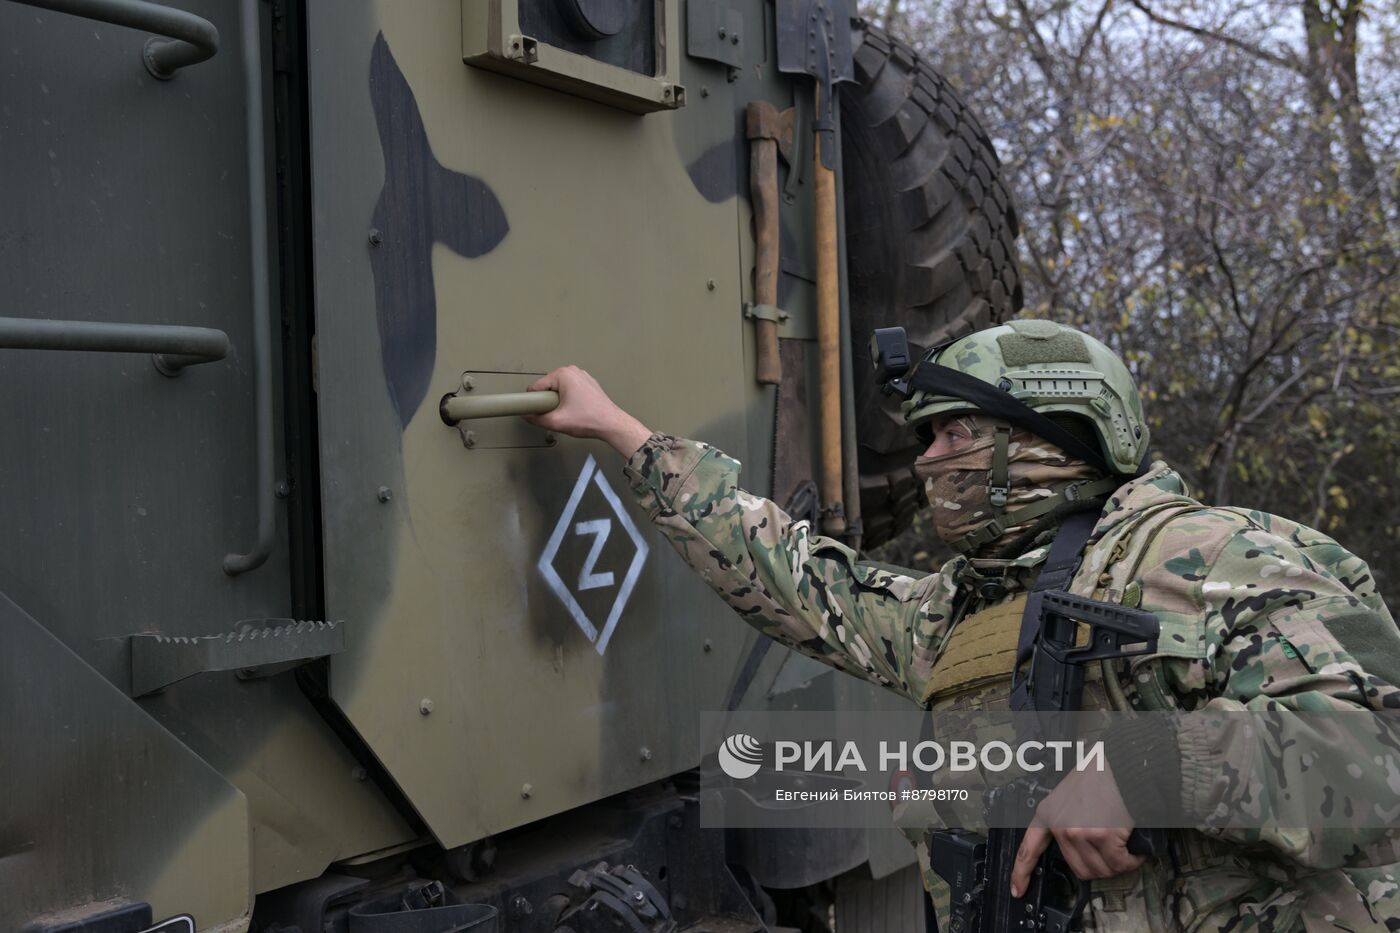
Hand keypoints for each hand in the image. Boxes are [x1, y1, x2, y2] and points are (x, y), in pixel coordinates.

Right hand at [525, 366, 652, 456]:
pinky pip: (569, 390)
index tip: (536, 412)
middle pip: (547, 387)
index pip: (537, 386)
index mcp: (563, 374)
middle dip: (548, 401)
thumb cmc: (589, 420)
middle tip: (557, 414)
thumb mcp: (556, 422)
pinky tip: (575, 410)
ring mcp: (581, 376)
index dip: (533, 401)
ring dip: (558, 401)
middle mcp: (572, 371)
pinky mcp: (587, 383)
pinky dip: (568, 400)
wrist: (611, 424)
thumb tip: (527, 416)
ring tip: (567, 413)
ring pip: (558, 389)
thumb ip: (536, 419)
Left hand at [1009, 762, 1144, 896]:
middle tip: (1113, 853)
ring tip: (1124, 847)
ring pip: (1101, 869)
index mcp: (1047, 814)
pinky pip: (1119, 863)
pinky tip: (1133, 850)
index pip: (1029, 848)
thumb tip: (1080, 853)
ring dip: (1118, 864)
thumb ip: (1066, 822)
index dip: (1021, 872)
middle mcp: (1060, 826)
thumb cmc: (1098, 777)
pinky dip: (1131, 860)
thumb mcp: (1067, 796)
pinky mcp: (1102, 835)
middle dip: (1100, 866)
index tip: (1017, 889)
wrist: (1118, 764)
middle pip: (1079, 869)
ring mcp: (1079, 832)